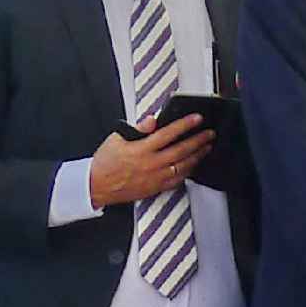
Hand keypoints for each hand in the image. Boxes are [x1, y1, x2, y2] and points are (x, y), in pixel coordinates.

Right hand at [88, 115, 211, 208]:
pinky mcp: (156, 188)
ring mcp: (155, 177)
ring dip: (198, 155)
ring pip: (183, 166)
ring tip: (207, 147)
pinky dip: (189, 171)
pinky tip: (195, 164)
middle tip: (209, 133)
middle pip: (181, 150)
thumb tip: (152, 120)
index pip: (168, 133)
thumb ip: (137, 129)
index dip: (185, 125)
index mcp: (141, 149)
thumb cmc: (105, 162)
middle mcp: (150, 164)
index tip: (197, 118)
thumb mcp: (116, 138)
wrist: (96, 186)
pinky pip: (178, 180)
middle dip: (198, 140)